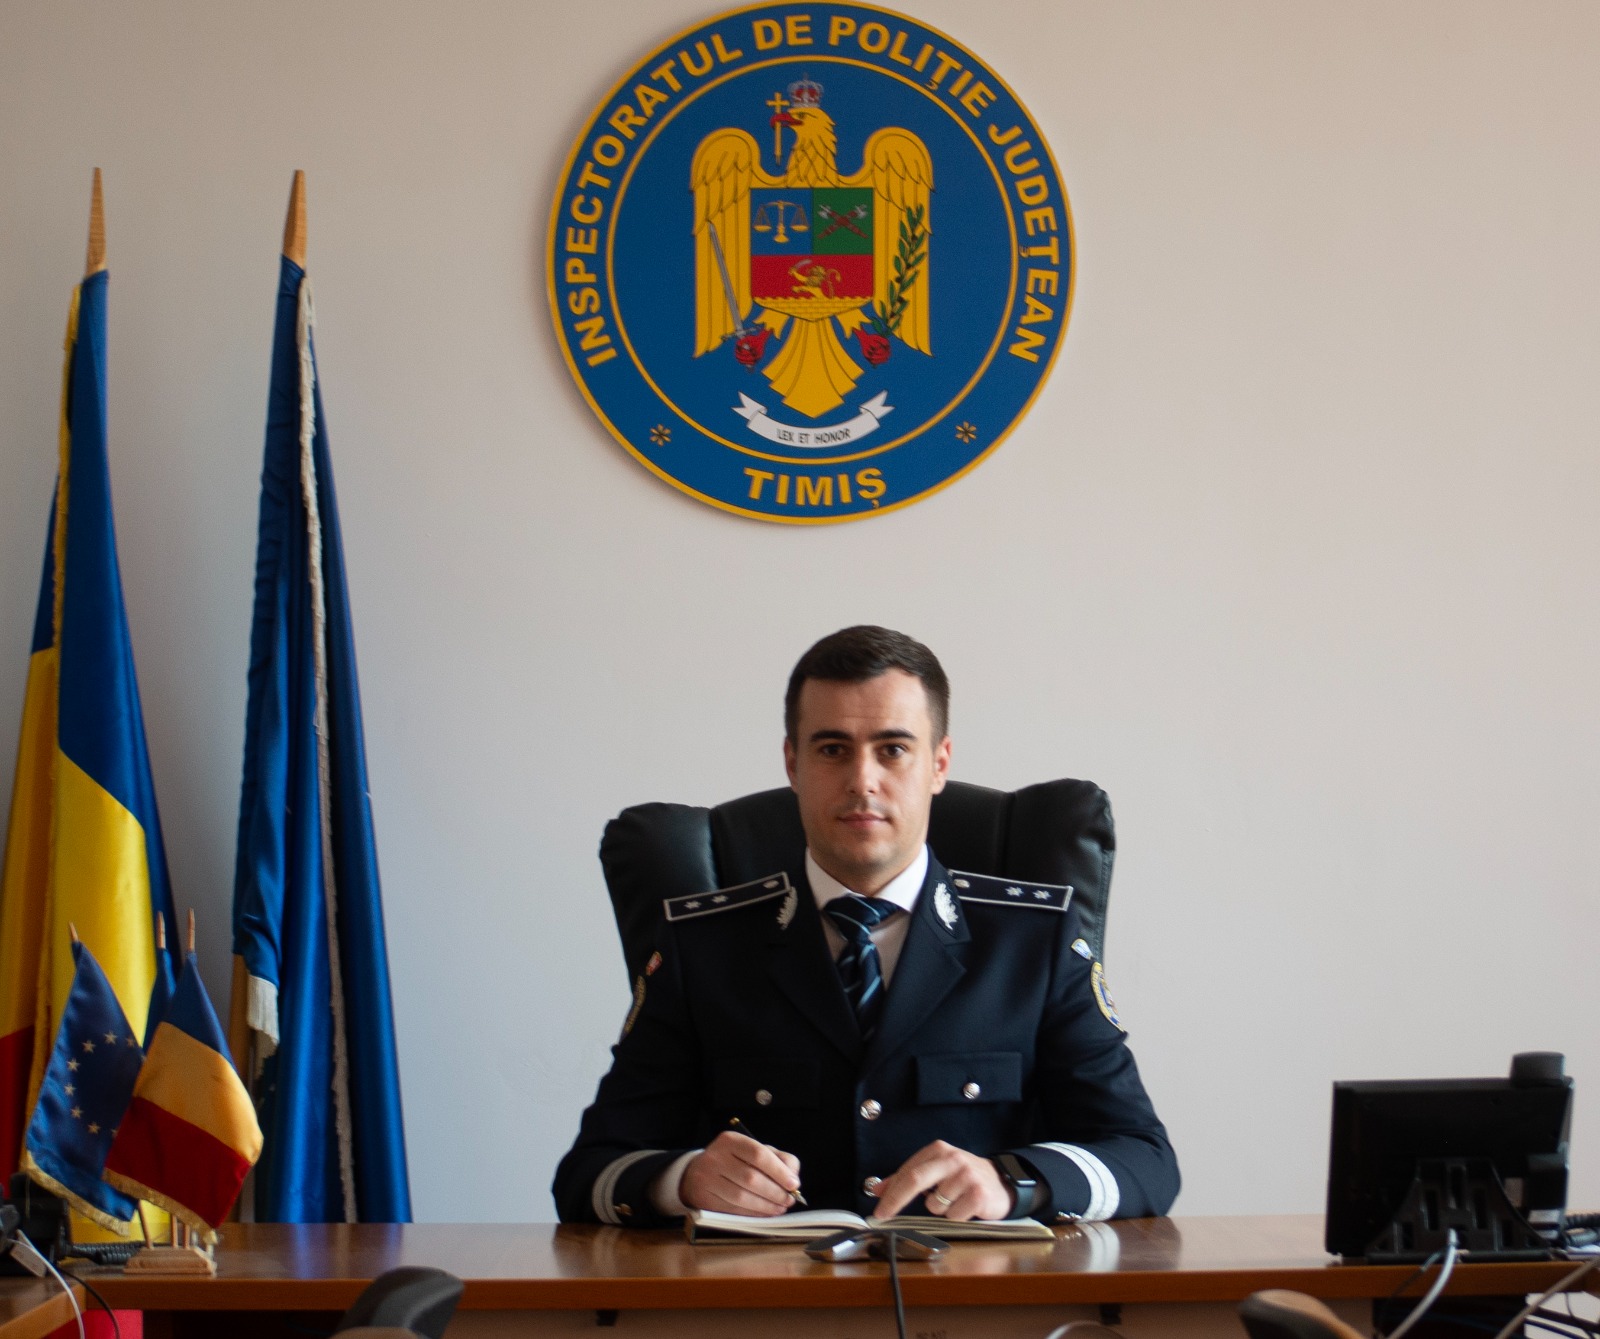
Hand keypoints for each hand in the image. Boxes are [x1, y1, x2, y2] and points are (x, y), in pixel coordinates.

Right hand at [679, 1130, 802, 1215]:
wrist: (697, 1173)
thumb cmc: (733, 1161)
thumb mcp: (754, 1150)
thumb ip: (777, 1159)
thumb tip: (793, 1176)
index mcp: (730, 1141)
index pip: (758, 1154)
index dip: (778, 1171)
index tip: (794, 1184)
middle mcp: (716, 1158)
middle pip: (751, 1178)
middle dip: (775, 1192)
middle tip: (789, 1200)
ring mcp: (707, 1179)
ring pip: (742, 1197)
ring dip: (766, 1206)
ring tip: (780, 1208)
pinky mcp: (704, 1199)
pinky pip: (733, 1210)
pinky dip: (753, 1213)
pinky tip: (765, 1213)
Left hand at [871, 1140, 1013, 1220]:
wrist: (1002, 1183)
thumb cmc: (963, 1178)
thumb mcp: (936, 1171)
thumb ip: (907, 1178)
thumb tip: (878, 1190)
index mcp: (938, 1150)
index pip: (907, 1171)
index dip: (889, 1192)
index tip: (878, 1209)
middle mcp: (952, 1159)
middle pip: (915, 1180)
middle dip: (895, 1200)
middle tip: (883, 1215)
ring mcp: (967, 1175)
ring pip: (934, 1205)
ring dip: (940, 1210)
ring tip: (954, 1201)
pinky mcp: (978, 1194)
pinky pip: (953, 1216)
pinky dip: (956, 1217)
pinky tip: (966, 1208)